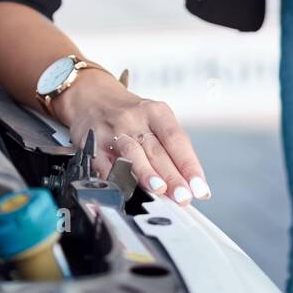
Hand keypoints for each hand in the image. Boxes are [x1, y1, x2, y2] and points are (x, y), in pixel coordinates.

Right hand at [53, 68, 210, 204]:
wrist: (92, 97)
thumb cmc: (130, 115)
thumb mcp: (155, 120)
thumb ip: (170, 150)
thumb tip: (190, 185)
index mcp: (156, 112)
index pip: (176, 139)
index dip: (189, 164)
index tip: (200, 188)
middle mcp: (134, 119)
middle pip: (156, 150)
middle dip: (172, 176)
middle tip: (184, 196)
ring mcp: (112, 130)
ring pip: (131, 153)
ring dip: (146, 173)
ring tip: (159, 190)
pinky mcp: (92, 143)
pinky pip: (103, 162)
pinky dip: (114, 178)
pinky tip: (124, 190)